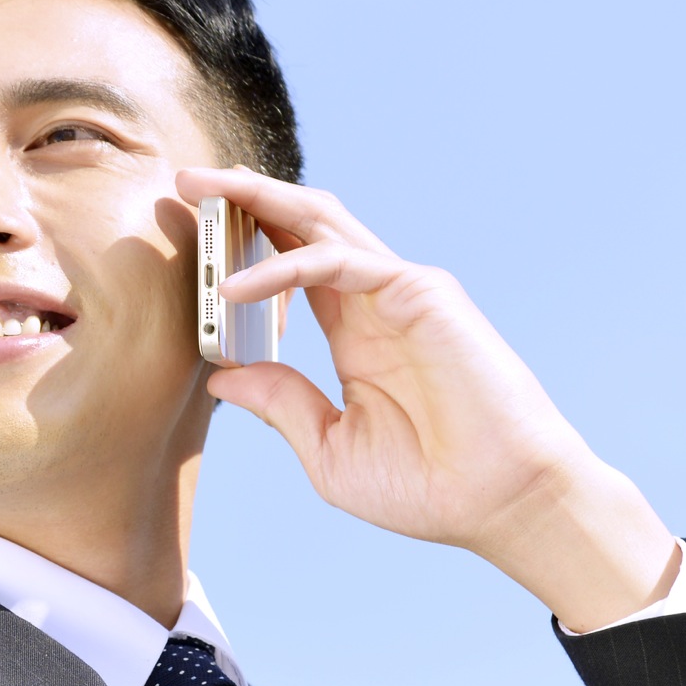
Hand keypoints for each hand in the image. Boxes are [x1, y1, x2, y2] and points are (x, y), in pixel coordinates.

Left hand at [175, 167, 682, 631]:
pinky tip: (235, 285)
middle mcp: (374, 302)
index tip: (186, 237)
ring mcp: (399, 291)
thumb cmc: (429, 488)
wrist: (502, 504)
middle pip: (301, 225)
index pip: (290, 266)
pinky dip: (283, 264)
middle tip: (183, 181)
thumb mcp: (330, 450)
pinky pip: (337, 260)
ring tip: (197, 191)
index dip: (240, 244)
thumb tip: (220, 376)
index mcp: (355, 333)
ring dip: (256, 198)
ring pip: (319, 221)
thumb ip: (281, 403)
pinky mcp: (420, 293)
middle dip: (241, 197)